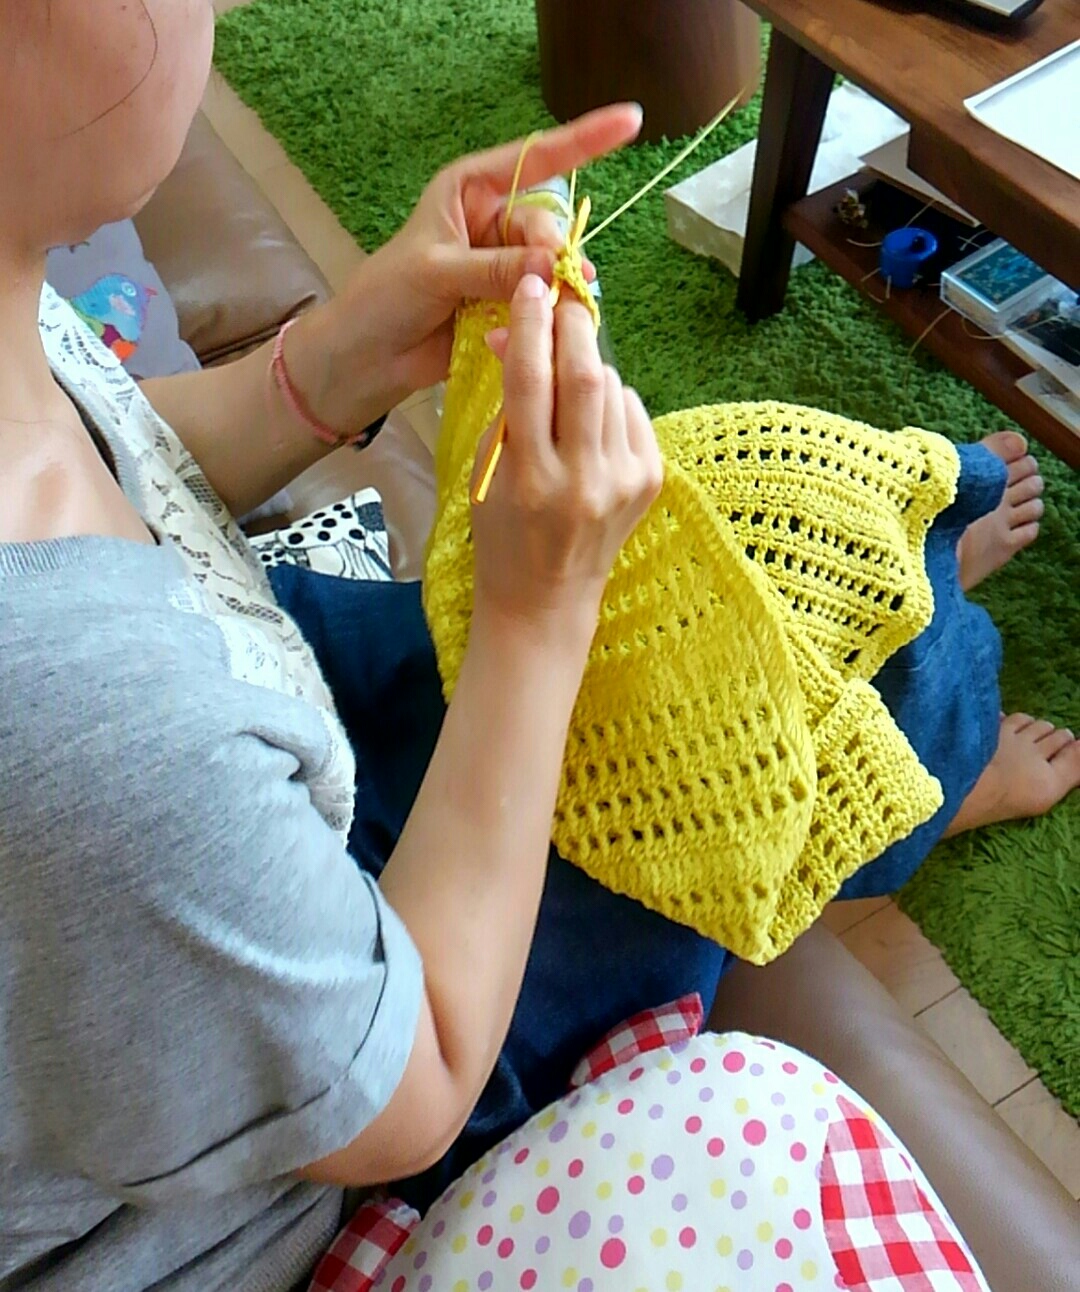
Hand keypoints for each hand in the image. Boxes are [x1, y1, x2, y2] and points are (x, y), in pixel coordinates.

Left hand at [325, 104, 642, 397]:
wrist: (367, 357)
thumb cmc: (385, 298)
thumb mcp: (437, 271)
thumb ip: (495, 267)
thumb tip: (552, 266)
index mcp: (470, 189)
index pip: (535, 157)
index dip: (585, 140)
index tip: (631, 121)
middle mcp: (491, 220)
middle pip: (548, 225)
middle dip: (554, 253)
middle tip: (551, 284)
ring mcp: (502, 262)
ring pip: (551, 265)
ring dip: (554, 288)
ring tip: (548, 311)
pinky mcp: (508, 302)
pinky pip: (545, 299)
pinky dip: (547, 313)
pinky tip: (541, 329)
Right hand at [470, 274, 662, 642]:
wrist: (545, 599)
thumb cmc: (502, 531)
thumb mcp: (487, 467)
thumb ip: (508, 401)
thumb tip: (518, 331)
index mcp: (529, 477)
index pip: (531, 380)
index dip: (531, 324)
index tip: (532, 286)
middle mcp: (581, 480)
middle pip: (587, 375)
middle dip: (574, 328)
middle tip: (561, 306)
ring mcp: (623, 483)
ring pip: (613, 388)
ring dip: (589, 370)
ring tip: (566, 388)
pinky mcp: (650, 483)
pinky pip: (633, 412)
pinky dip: (612, 402)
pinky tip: (591, 424)